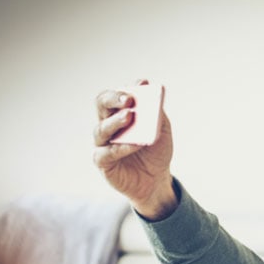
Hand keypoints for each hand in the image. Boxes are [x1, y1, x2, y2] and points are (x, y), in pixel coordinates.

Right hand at [92, 81, 176, 219]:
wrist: (156, 180)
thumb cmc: (156, 152)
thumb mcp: (161, 131)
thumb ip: (157, 114)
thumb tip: (155, 98)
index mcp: (120, 112)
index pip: (118, 94)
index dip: (129, 87)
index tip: (143, 83)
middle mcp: (108, 124)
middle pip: (101, 104)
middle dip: (114, 98)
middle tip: (129, 98)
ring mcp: (103, 143)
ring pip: (101, 128)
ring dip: (115, 121)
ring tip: (130, 116)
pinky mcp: (102, 162)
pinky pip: (107, 153)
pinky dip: (120, 147)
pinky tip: (134, 144)